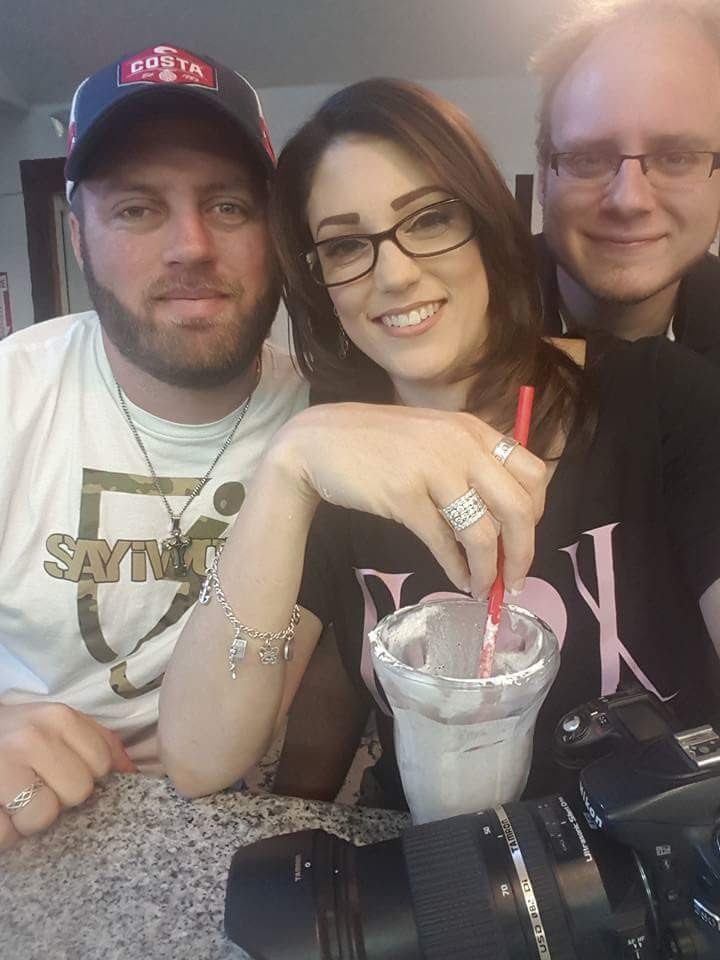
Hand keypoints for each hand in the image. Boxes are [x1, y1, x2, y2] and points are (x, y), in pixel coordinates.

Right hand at [0, 703, 135, 849]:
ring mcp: (2, 768)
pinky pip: (5, 836)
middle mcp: (31, 738)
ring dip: (26, 819)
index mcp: (57, 717)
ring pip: (42, 818)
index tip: (60, 771)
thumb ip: (95, 740)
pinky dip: (2, 833)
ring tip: (11, 800)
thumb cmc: (12, 734)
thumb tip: (130, 770)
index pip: (101, 765)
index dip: (85, 775)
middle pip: (77, 793)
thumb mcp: (53, 723)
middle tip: (33, 787)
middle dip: (57, 798)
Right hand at [274, 403, 547, 596]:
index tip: (524, 538)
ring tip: (484, 589)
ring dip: (488, 570)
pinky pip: (444, 543)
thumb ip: (469, 465)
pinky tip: (459, 580)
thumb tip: (504, 520)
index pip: (534, 473)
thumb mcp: (434, 440)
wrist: (317, 442)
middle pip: (519, 508)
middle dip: (523, 553)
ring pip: (483, 532)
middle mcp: (461, 445)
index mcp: (474, 430)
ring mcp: (433, 469)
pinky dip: (457, 569)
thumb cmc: (377, 443)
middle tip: (516, 580)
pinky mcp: (404, 496)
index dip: (538, 514)